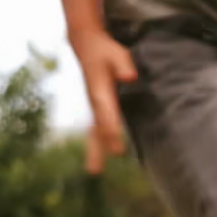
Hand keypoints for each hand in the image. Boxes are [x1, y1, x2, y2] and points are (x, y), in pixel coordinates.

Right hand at [72, 28, 137, 174]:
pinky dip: (97, 143)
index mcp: (99, 90)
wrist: (86, 45)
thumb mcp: (117, 52)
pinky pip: (95, 128)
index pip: (106, 112)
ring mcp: (93, 105)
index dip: (111, 128)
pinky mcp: (96, 107)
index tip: (117, 146)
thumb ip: (124, 65)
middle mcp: (94, 101)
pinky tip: (98, 159)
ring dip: (94, 150)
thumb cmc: (105, 50)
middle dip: (103, 145)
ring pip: (93, 131)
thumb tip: (130, 76)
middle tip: (105, 164)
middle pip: (97, 127)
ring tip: (94, 171)